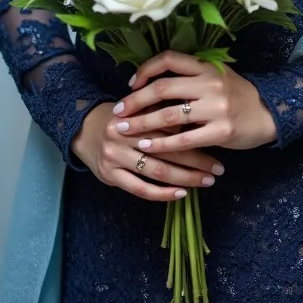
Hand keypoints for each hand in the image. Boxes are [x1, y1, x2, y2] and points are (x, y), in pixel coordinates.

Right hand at [70, 101, 225, 202]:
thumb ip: (163, 114)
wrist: (83, 127)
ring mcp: (115, 156)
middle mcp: (124, 134)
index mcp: (136, 113)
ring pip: (156, 170)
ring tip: (206, 182)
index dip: (196, 136)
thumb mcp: (140, 108)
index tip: (218, 143)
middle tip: (218, 169)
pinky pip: (140, 188)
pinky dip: (162, 193)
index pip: (170, 126)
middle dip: (196, 161)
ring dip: (184, 178)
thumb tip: (199, 121)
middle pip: (167, 149)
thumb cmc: (122, 117)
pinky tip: (180, 194)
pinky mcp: (110, 175)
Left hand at [110, 51, 277, 155]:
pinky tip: (147, 146)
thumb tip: (154, 82)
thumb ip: (192, 76)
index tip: (132, 83)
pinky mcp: (221, 130)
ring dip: (143, 123)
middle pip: (163, 88)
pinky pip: (184, 138)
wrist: (269, 113)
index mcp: (206, 66)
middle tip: (118, 111)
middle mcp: (210, 83)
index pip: (169, 59)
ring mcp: (216, 107)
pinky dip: (162, 142)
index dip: (146, 69)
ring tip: (125, 130)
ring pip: (169, 114)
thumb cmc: (237, 95)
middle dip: (135, 100)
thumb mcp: (217, 76)